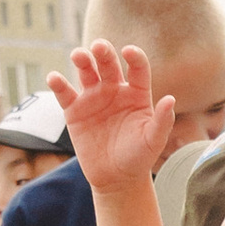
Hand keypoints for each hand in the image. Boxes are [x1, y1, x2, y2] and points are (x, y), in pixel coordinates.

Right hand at [50, 40, 174, 195]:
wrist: (116, 178)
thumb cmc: (139, 157)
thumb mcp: (153, 140)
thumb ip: (162, 120)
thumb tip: (171, 100)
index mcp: (137, 92)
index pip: (137, 68)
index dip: (134, 57)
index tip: (128, 51)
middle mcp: (114, 89)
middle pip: (108, 63)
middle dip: (103, 52)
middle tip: (98, 47)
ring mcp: (93, 97)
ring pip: (86, 71)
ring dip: (82, 60)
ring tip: (78, 55)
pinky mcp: (74, 110)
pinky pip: (64, 93)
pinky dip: (58, 84)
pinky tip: (54, 78)